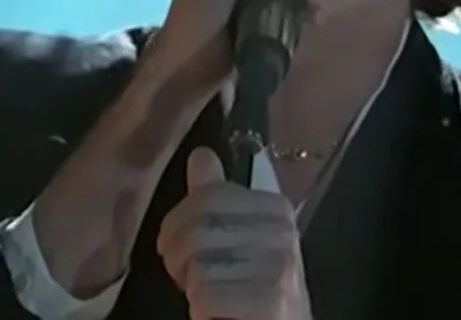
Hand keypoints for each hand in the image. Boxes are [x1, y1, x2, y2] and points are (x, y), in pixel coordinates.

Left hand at [157, 148, 311, 319]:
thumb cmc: (253, 286)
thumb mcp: (237, 236)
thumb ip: (217, 196)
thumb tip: (201, 155)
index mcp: (275, 208)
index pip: (207, 197)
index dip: (178, 225)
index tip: (183, 248)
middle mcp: (283, 232)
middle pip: (197, 232)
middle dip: (179, 260)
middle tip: (189, 278)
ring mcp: (280, 267)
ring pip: (199, 266)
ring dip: (193, 288)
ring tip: (209, 295)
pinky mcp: (271, 302)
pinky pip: (207, 297)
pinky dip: (203, 311)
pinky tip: (218, 312)